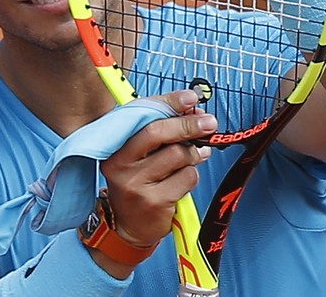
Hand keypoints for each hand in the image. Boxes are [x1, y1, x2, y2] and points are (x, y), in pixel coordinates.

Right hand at [100, 89, 216, 248]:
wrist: (129, 228)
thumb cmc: (140, 185)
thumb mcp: (140, 157)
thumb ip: (161, 133)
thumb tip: (194, 112)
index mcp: (116, 147)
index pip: (142, 115)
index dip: (168, 102)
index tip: (190, 97)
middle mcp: (121, 163)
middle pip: (158, 132)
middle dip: (188, 124)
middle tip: (209, 122)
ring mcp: (136, 183)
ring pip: (178, 155)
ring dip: (193, 154)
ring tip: (193, 158)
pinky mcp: (154, 201)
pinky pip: (187, 177)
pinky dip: (192, 175)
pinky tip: (184, 180)